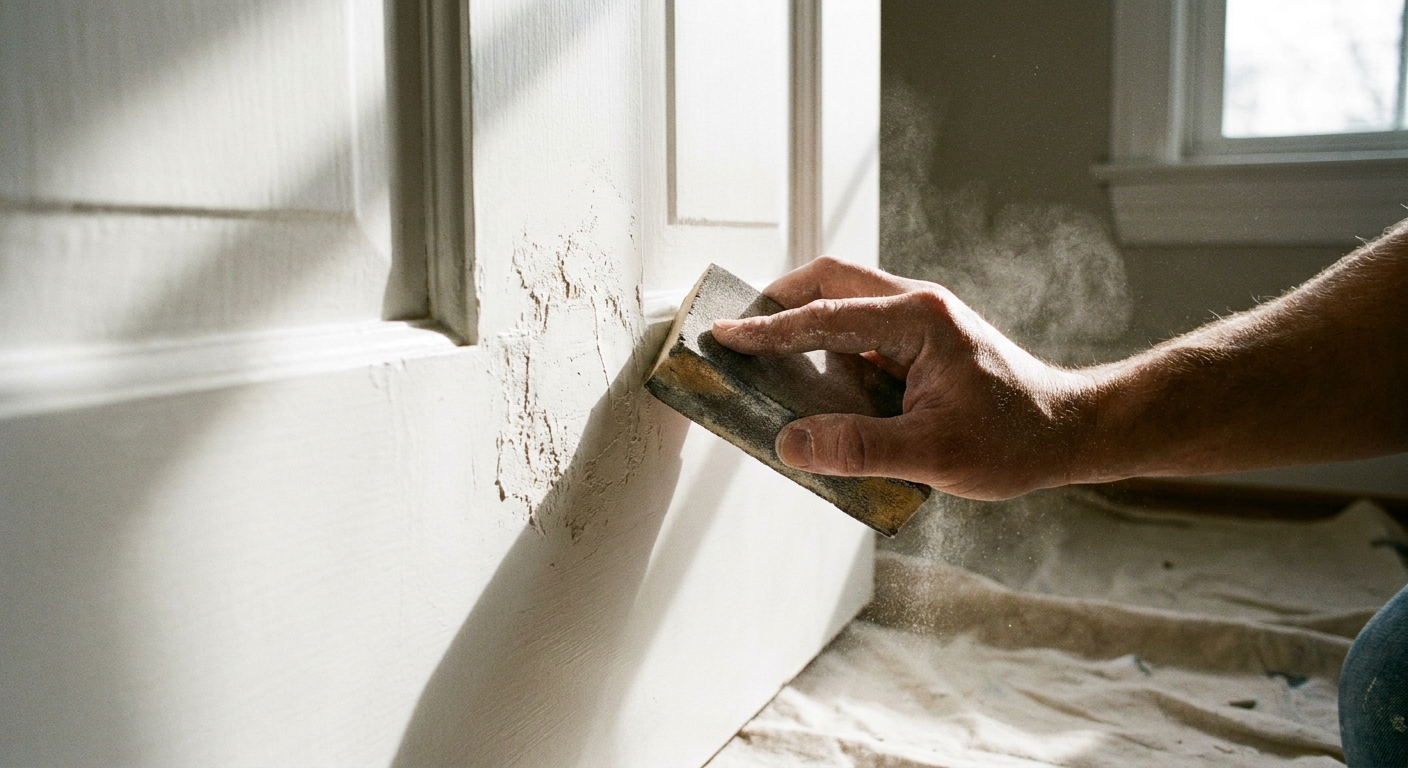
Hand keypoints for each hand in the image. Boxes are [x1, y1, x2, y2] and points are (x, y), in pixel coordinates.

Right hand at [711, 257, 1097, 499]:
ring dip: (808, 322)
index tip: (725, 335)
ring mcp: (922, 322)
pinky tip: (820, 389)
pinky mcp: (924, 343)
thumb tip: (790, 443)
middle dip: (783, 299)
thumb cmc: (1013, 439)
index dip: (770, 330)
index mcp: (918, 320)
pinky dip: (832, 348)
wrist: (1069, 432)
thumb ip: (858, 448)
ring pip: (848, 301)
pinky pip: (864, 331)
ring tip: (772, 361)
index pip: (825, 316)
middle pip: (833, 280)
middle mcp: (918, 307)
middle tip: (744, 331)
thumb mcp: (933, 453)